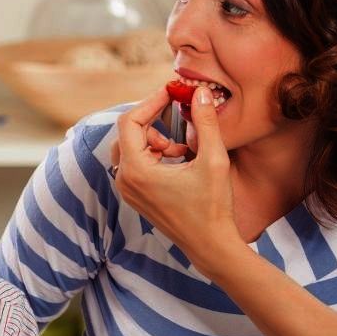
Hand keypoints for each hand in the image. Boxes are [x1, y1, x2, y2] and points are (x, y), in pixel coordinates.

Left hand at [111, 86, 239, 260]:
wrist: (209, 244)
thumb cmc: (212, 206)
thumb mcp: (213, 159)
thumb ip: (205, 122)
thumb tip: (200, 92)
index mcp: (135, 171)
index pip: (129, 121)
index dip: (150, 102)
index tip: (171, 92)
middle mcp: (123, 180)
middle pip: (127, 132)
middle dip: (153, 120)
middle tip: (178, 112)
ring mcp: (127, 189)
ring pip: (131, 147)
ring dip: (155, 138)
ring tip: (182, 147)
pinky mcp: (135, 194)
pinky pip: (135, 162)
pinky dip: (154, 153)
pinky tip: (179, 158)